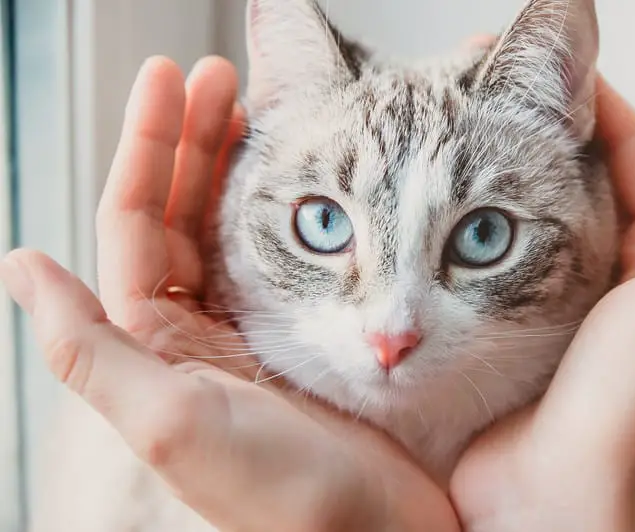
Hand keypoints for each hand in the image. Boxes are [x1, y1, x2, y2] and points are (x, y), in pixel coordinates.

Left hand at [0, 57, 457, 531]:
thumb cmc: (284, 496)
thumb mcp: (173, 424)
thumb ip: (93, 350)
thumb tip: (20, 265)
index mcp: (152, 343)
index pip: (135, 224)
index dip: (148, 147)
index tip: (171, 79)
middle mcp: (189, 332)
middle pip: (177, 213)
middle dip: (188, 139)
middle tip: (214, 73)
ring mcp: (245, 329)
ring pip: (223, 227)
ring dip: (226, 164)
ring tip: (243, 104)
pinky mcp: (296, 333)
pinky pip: (275, 253)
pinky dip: (276, 206)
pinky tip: (285, 174)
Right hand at [451, 77, 634, 530]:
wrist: (545, 499)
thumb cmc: (624, 411)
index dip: (605, 115)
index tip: (558, 73)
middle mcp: (619, 284)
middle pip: (588, 188)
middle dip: (551, 138)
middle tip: (502, 94)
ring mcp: (560, 304)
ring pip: (538, 220)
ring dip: (511, 178)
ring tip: (472, 134)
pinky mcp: (512, 326)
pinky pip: (500, 262)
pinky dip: (481, 230)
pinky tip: (454, 205)